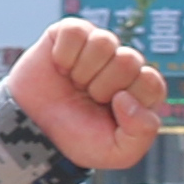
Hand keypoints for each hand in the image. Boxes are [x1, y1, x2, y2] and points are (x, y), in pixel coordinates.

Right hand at [7, 20, 169, 171]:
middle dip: (102, 87)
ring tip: (74, 83)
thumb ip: (142, 133)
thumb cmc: (76, 136)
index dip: (128, 99)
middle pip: (128, 60)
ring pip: (104, 42)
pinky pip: (76, 31)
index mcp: (140, 89)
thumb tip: (127, 96)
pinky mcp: (70, 33)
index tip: (110, 110)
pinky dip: (64, 54)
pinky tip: (60, 67)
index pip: (151, 81)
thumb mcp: (117, 153)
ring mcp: (97, 46)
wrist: (31, 129)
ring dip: (83, 71)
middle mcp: (122, 63)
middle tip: (88, 98)